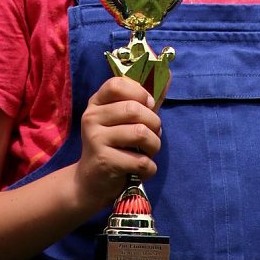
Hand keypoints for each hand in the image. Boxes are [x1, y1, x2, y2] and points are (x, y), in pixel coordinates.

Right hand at [76, 76, 162, 209]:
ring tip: (149, 153)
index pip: (117, 84)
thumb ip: (142, 101)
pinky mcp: (104, 161)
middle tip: (152, 135)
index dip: (139, 93)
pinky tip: (143, 169)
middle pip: (134, 109)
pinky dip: (150, 167)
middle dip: (154, 123)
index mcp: (96, 103)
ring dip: (154, 145)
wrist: (90, 181)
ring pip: (141, 133)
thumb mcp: (122, 120)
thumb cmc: (114, 145)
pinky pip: (141, 160)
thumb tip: (168, 77)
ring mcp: (95, 139)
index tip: (148, 106)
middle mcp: (92, 117)